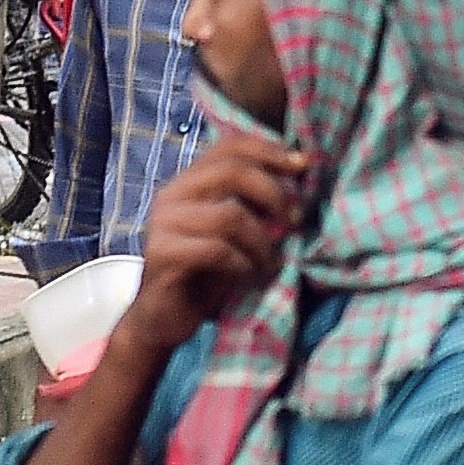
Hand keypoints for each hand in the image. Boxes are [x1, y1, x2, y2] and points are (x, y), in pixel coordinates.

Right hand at [129, 136, 307, 344]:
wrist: (164, 318)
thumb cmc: (207, 273)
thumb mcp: (235, 231)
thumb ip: (255, 201)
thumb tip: (300, 169)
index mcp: (189, 182)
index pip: (229, 146)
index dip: (268, 150)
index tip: (302, 166)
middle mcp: (172, 194)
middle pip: (231, 172)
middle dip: (273, 193)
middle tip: (294, 220)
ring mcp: (163, 223)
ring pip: (229, 215)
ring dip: (262, 241)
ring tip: (271, 261)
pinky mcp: (162, 253)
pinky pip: (217, 249)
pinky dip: (242, 263)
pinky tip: (247, 274)